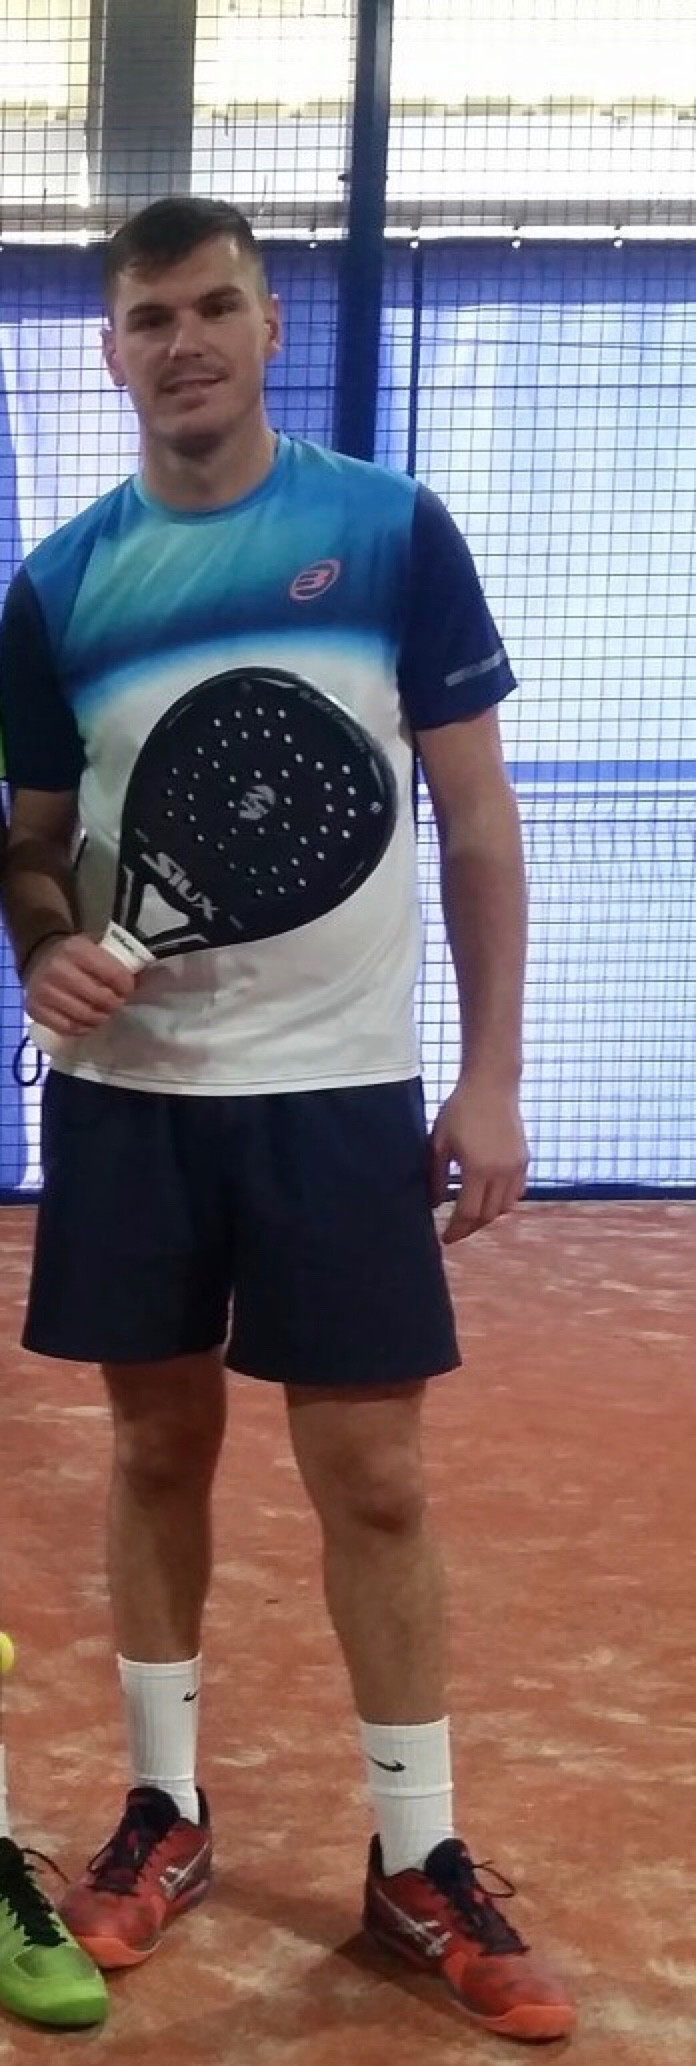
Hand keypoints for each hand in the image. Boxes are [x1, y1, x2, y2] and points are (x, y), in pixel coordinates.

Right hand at [24, 934, 138, 1037]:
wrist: (39, 957)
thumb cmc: (75, 955)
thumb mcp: (95, 945)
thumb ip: (117, 958)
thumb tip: (146, 977)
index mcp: (76, 949)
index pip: (114, 975)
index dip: (126, 987)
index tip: (128, 990)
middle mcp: (58, 969)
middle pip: (100, 999)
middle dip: (114, 1004)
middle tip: (116, 1003)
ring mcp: (43, 991)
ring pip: (85, 1016)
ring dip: (100, 1018)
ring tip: (104, 1013)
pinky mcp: (35, 1009)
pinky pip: (68, 1028)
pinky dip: (82, 1028)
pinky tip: (88, 1022)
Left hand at [430, 1074, 528, 1243]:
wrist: (492, 1085)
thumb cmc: (460, 1110)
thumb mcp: (440, 1143)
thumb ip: (437, 1176)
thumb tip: (435, 1203)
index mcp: (478, 1169)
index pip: (468, 1213)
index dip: (456, 1230)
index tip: (445, 1239)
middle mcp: (501, 1173)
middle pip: (488, 1215)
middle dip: (470, 1228)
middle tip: (456, 1231)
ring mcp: (516, 1167)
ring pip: (505, 1207)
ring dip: (487, 1216)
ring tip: (471, 1216)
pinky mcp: (524, 1160)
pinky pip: (516, 1192)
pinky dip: (503, 1202)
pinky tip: (489, 1198)